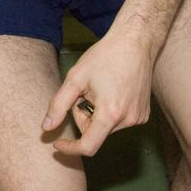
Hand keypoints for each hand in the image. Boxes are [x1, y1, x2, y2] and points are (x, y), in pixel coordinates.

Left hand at [42, 25, 156, 156]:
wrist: (135, 43)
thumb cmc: (104, 57)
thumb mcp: (75, 79)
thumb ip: (58, 105)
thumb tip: (46, 128)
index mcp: (110, 114)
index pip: (88, 146)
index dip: (70, 148)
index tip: (58, 143)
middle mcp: (128, 120)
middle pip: (95, 133)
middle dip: (84, 117)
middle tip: (85, 92)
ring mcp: (138, 118)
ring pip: (106, 127)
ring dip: (97, 114)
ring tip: (101, 88)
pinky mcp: (144, 114)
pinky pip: (119, 121)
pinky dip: (110, 112)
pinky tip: (113, 90)